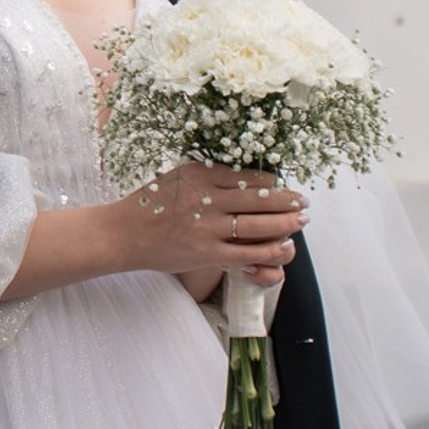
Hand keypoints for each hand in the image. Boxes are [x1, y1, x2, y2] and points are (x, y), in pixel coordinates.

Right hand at [114, 163, 306, 285]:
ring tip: (300, 222)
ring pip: (259, 225)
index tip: (284, 184)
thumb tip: (243, 177)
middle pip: (258, 198)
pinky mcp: (208, 253)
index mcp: (197, 174)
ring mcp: (208, 227)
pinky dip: (270, 251)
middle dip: (286, 201)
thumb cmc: (150, 205)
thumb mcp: (175, 178)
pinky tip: (283, 248)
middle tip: (303, 203)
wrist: (125, 233)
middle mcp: (205, 198)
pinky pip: (249, 253)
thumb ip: (205, 178)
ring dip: (286, 224)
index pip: (245, 175)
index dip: (271, 180)